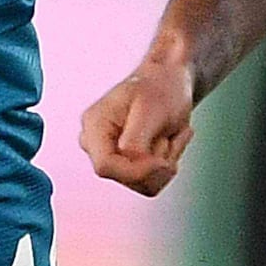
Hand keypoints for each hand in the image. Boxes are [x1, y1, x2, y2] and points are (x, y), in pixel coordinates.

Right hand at [82, 55, 197, 196]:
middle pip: (126, 177)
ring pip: (143, 184)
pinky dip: (169, 164)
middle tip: (167, 134)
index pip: (105, 166)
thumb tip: (131, 165)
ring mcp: (111, 155)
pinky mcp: (126, 165)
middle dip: (157, 162)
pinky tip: (169, 141)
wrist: (170, 81)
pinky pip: (151, 183)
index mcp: (95, 126)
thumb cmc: (160, 88)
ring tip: (169, 134)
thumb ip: (135, 143)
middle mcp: (97, 143)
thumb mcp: (150, 111)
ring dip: (167, 161)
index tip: (163, 161)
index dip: (136, 170)